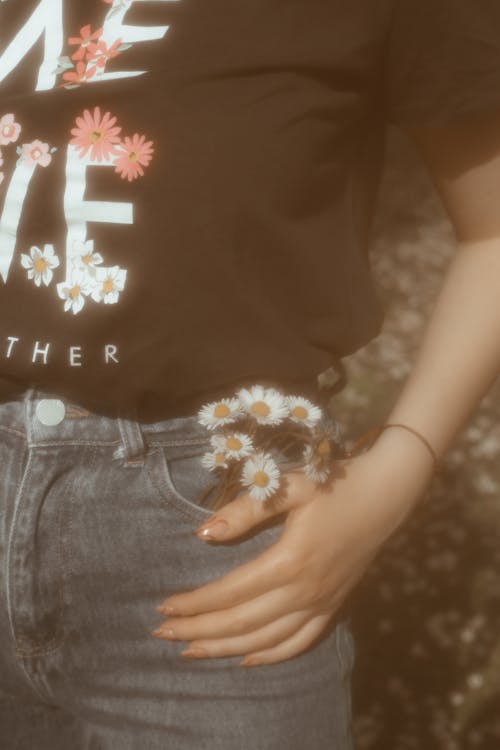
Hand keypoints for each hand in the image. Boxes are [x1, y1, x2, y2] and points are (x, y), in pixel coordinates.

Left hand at [152, 433, 434, 666]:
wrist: (384, 493)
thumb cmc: (333, 482)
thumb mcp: (290, 486)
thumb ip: (247, 509)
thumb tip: (203, 533)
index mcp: (291, 561)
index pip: (230, 592)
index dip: (195, 603)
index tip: (163, 607)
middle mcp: (306, 590)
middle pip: (242, 623)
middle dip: (199, 631)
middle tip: (162, 634)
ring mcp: (322, 602)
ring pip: (267, 640)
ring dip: (225, 649)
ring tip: (190, 652)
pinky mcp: (333, 605)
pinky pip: (300, 642)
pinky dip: (271, 656)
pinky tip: (246, 659)